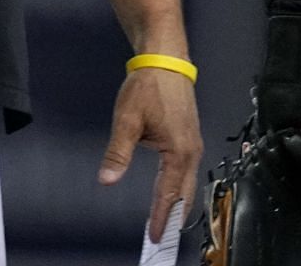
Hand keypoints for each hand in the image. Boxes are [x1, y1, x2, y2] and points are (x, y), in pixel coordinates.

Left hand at [97, 66, 202, 241]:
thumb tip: (107, 179)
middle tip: (161, 237)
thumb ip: (118, 152)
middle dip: (173, 217)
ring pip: (187, 184)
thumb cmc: (147, 87)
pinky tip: (170, 194)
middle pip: (184, 194)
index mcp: (178, 151)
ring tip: (165, 223)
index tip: (155, 236)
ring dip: (177, 204)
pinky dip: (179, 188)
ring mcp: (193, 146)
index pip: (169, 193)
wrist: (165, 63)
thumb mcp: (127, 120)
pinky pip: (186, 172)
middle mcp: (191, 152)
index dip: (161, 216)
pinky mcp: (189, 140)